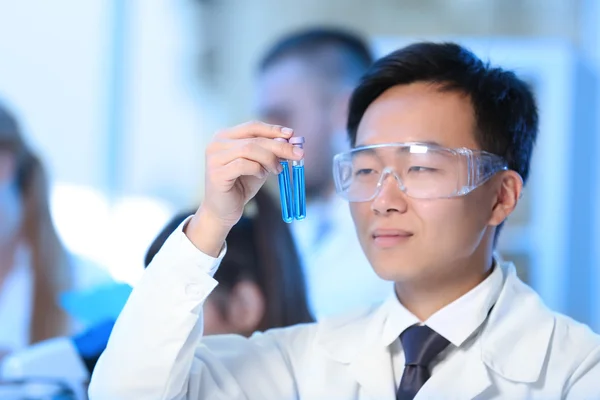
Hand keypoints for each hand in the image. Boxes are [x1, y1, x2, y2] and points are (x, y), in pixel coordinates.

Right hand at [186, 121, 302, 255]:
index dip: (273, 130)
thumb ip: (270, 152)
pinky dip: (257, 169)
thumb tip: (290, 141)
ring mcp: (215, 158)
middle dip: (279, 145)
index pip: (253, 126)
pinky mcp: (217, 173)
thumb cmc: (241, 185)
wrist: (223, 210)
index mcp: (225, 136)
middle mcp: (217, 144)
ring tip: (278, 169)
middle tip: (298, 153)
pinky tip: (261, 175)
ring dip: (269, 158)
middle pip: (254, 138)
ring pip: (249, 149)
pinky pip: (243, 164)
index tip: (291, 134)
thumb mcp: (259, 164)